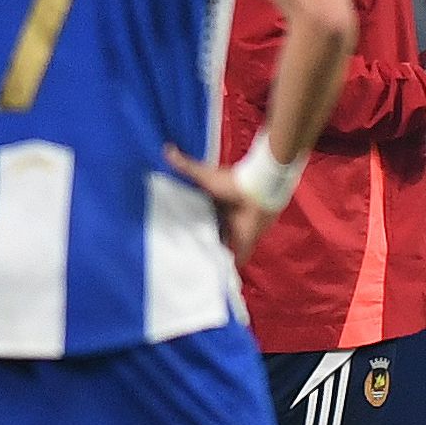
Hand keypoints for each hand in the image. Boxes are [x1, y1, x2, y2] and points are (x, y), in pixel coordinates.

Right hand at [163, 144, 281, 264]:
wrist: (259, 188)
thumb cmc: (232, 182)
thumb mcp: (204, 175)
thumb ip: (186, 165)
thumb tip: (166, 148)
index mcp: (215, 202)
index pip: (201, 214)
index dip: (191, 222)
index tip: (177, 231)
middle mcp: (225, 217)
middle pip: (211, 231)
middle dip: (202, 240)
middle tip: (185, 254)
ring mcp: (236, 229)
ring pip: (223, 244)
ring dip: (215, 252)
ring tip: (198, 267)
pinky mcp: (246, 240)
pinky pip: (239, 255)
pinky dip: (233, 265)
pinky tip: (222, 276)